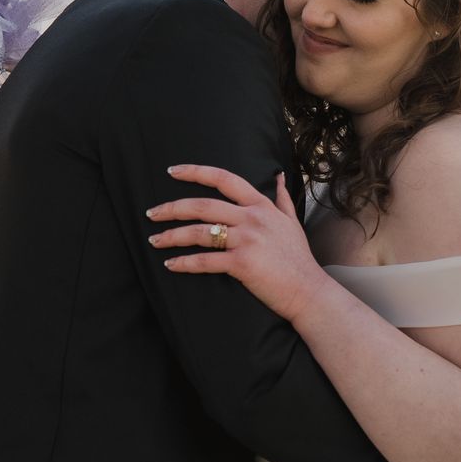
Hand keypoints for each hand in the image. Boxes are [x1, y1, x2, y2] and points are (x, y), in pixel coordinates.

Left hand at [147, 166, 333, 323]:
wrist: (309, 290)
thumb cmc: (298, 259)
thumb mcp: (292, 222)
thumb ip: (281, 198)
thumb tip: (278, 175)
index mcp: (261, 206)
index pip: (224, 179)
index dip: (196, 172)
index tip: (172, 171)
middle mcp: (252, 218)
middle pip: (202, 205)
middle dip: (172, 208)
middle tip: (152, 213)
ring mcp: (247, 240)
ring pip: (199, 232)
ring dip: (171, 236)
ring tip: (154, 240)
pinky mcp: (241, 263)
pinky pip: (205, 261)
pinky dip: (184, 262)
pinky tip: (170, 264)